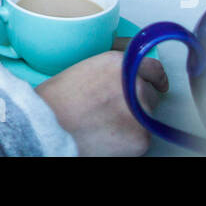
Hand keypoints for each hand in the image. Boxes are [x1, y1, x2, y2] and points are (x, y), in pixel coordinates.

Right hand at [33, 50, 167, 156]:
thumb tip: (127, 73)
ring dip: (134, 121)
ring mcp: (141, 112)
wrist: (48, 127)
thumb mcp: (84, 69)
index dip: (154, 77)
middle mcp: (134, 85)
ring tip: (106, 125)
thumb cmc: (56, 101)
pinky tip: (108, 137)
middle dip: (138, 101)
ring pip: (147, 117)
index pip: (153, 68)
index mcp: (119, 64)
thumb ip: (111, 70)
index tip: (157, 83)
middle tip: (114, 110)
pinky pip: (142, 138)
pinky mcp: (141, 138)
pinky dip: (129, 140)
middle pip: (150, 94)